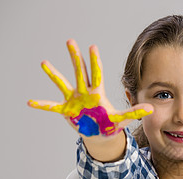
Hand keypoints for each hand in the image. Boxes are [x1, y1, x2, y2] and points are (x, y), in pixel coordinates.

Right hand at [28, 39, 152, 137]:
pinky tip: (30, 102)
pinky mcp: (66, 110)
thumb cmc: (110, 123)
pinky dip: (42, 105)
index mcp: (98, 93)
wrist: (100, 133)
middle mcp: (85, 92)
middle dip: (75, 57)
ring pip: (63, 84)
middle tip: (70, 41)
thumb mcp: (122, 118)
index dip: (94, 61)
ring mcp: (74, 100)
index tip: (92, 47)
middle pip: (79, 72)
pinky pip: (52, 106)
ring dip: (54, 74)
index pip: (96, 73)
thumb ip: (135, 113)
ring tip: (44, 62)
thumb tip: (151, 109)